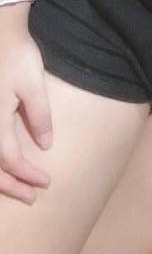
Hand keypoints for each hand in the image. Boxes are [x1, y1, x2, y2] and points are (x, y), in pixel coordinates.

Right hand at [0, 25, 53, 203]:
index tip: (45, 183)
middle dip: (11, 185)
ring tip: (18, 189)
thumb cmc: (15, 56)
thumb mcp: (32, 85)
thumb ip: (39, 116)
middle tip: (32, 198)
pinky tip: (2, 167)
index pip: (10, 160)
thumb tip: (45, 145)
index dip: (27, 174)